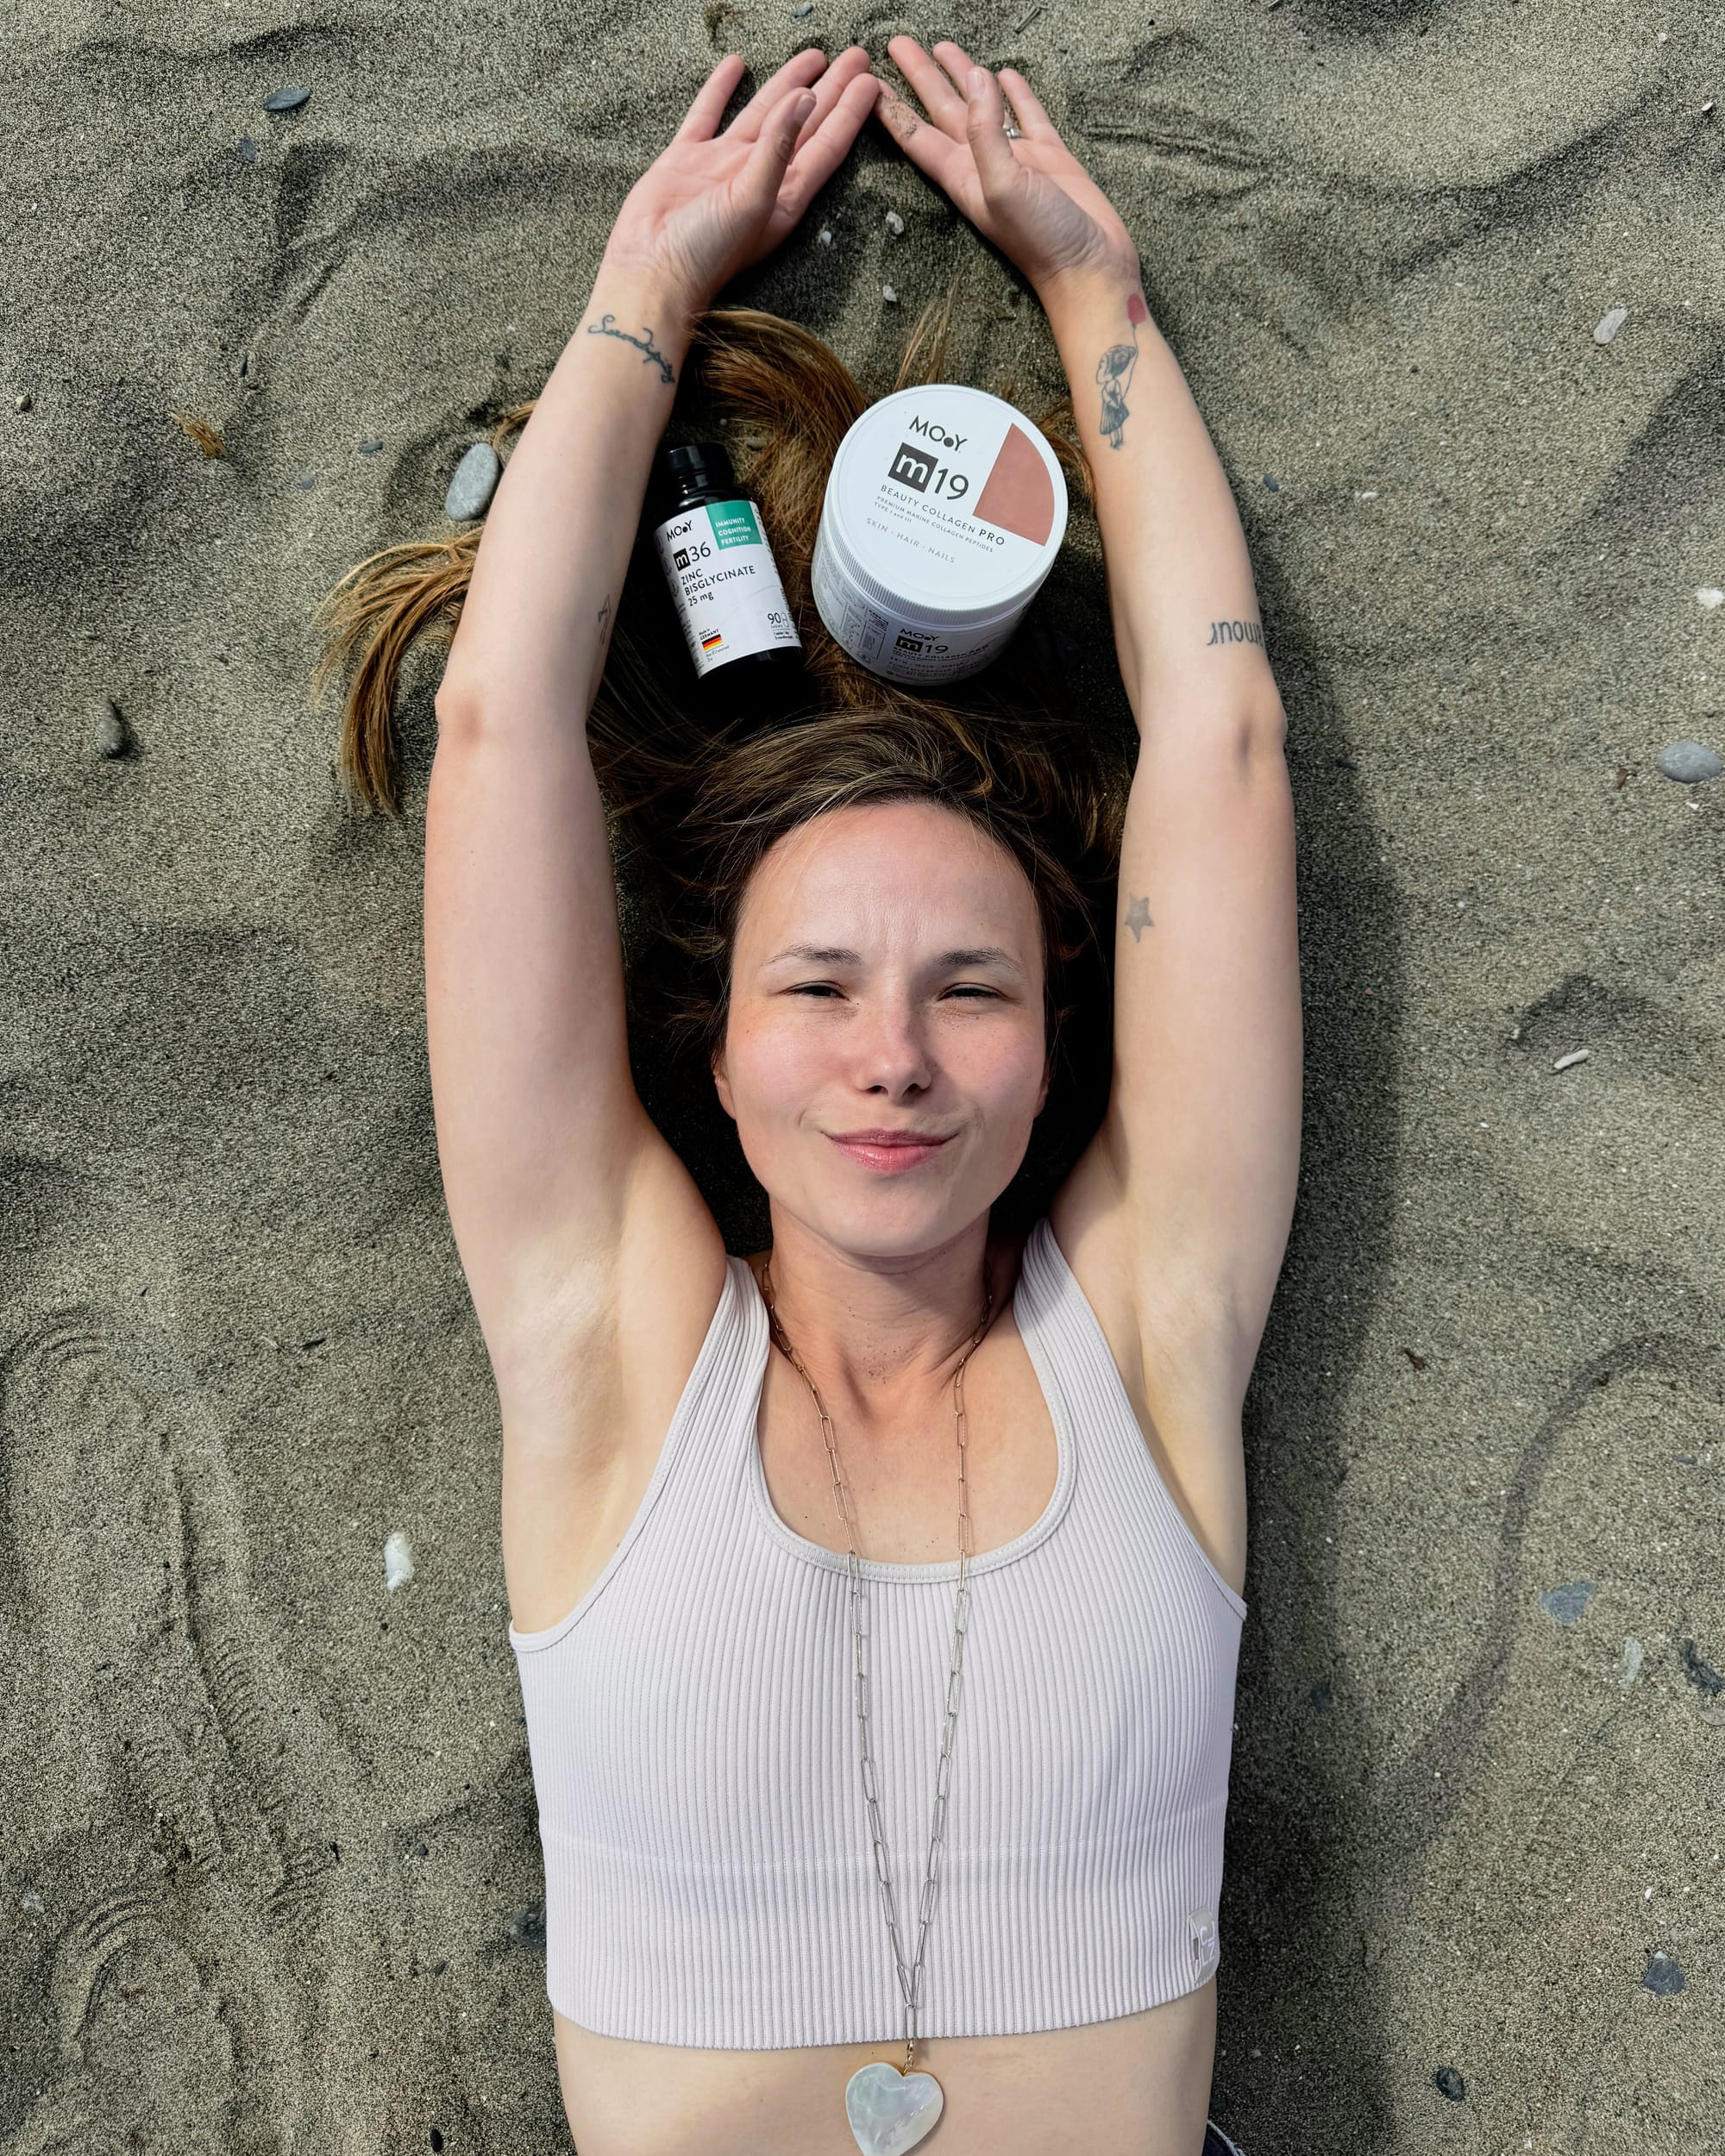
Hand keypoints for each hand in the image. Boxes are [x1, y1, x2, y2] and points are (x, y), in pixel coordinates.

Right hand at [602, 47, 880, 314]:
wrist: (649, 272)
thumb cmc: (706, 252)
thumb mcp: (752, 200)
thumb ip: (779, 147)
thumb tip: (807, 97)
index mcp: (783, 195)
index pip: (826, 145)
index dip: (849, 111)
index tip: (869, 80)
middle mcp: (758, 178)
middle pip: (803, 124)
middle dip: (830, 91)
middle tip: (855, 58)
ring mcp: (722, 167)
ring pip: (762, 113)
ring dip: (786, 84)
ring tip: (812, 55)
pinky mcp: (686, 159)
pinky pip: (708, 115)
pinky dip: (721, 91)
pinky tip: (736, 66)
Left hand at [875, 38, 1140, 305]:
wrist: (1090, 268)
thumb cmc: (1042, 239)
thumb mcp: (1003, 185)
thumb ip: (985, 131)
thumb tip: (976, 79)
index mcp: (962, 175)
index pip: (916, 134)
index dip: (892, 107)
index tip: (866, 81)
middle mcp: (983, 164)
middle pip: (942, 111)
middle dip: (920, 77)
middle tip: (898, 44)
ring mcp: (1017, 159)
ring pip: (983, 106)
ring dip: (964, 78)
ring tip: (945, 47)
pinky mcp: (1050, 157)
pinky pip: (1027, 116)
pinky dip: (1016, 94)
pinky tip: (1005, 75)